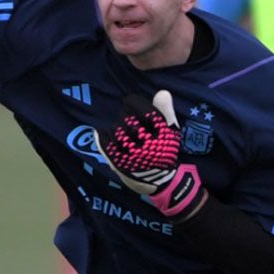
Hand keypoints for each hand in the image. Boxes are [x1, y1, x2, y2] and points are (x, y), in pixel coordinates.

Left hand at [96, 91, 203, 218]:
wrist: (161, 181)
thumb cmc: (164, 152)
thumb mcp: (170, 131)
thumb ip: (165, 111)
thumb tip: (162, 92)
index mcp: (159, 133)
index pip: (137, 106)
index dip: (133, 104)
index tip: (133, 106)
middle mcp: (145, 143)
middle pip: (126, 118)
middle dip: (125, 118)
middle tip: (128, 121)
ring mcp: (131, 154)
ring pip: (115, 130)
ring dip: (116, 128)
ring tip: (121, 132)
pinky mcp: (120, 163)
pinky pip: (105, 143)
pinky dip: (104, 137)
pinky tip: (107, 137)